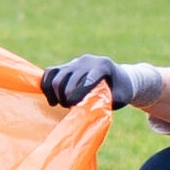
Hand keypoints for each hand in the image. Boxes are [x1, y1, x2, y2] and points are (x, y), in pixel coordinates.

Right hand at [39, 54, 158, 109]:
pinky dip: (46, 86)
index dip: (77, 95)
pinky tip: (52, 99)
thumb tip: (88, 109)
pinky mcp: (66, 66)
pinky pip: (50, 73)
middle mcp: (87, 60)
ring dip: (55, 94)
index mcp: (102, 65)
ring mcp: (75, 62)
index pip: (85, 79)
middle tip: (71, 109)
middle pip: (67, 80)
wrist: (120, 78)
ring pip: (55, 77)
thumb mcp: (121, 97)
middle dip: (65, 98)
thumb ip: (108, 101)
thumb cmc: (122, 90)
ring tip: (61, 104)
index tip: (74, 107)